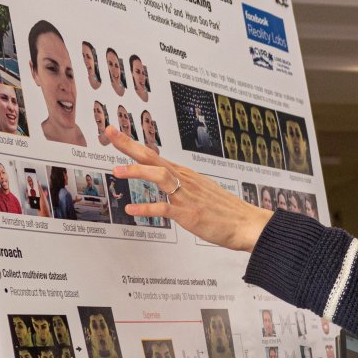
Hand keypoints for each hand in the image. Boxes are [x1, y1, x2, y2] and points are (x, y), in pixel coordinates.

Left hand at [106, 126, 271, 251]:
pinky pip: (165, 208)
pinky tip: (133, 211)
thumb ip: (182, 186)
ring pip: (159, 176)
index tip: (114, 133)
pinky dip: (147, 208)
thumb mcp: (202, 191)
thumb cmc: (226, 211)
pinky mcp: (190, 213)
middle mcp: (185, 180)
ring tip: (116, 171)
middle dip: (129, 145)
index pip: (154, 155)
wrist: (247, 224)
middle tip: (109, 133)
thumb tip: (167, 184)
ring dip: (137, 172)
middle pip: (153, 157)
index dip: (132, 144)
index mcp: (186, 174)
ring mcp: (187, 195)